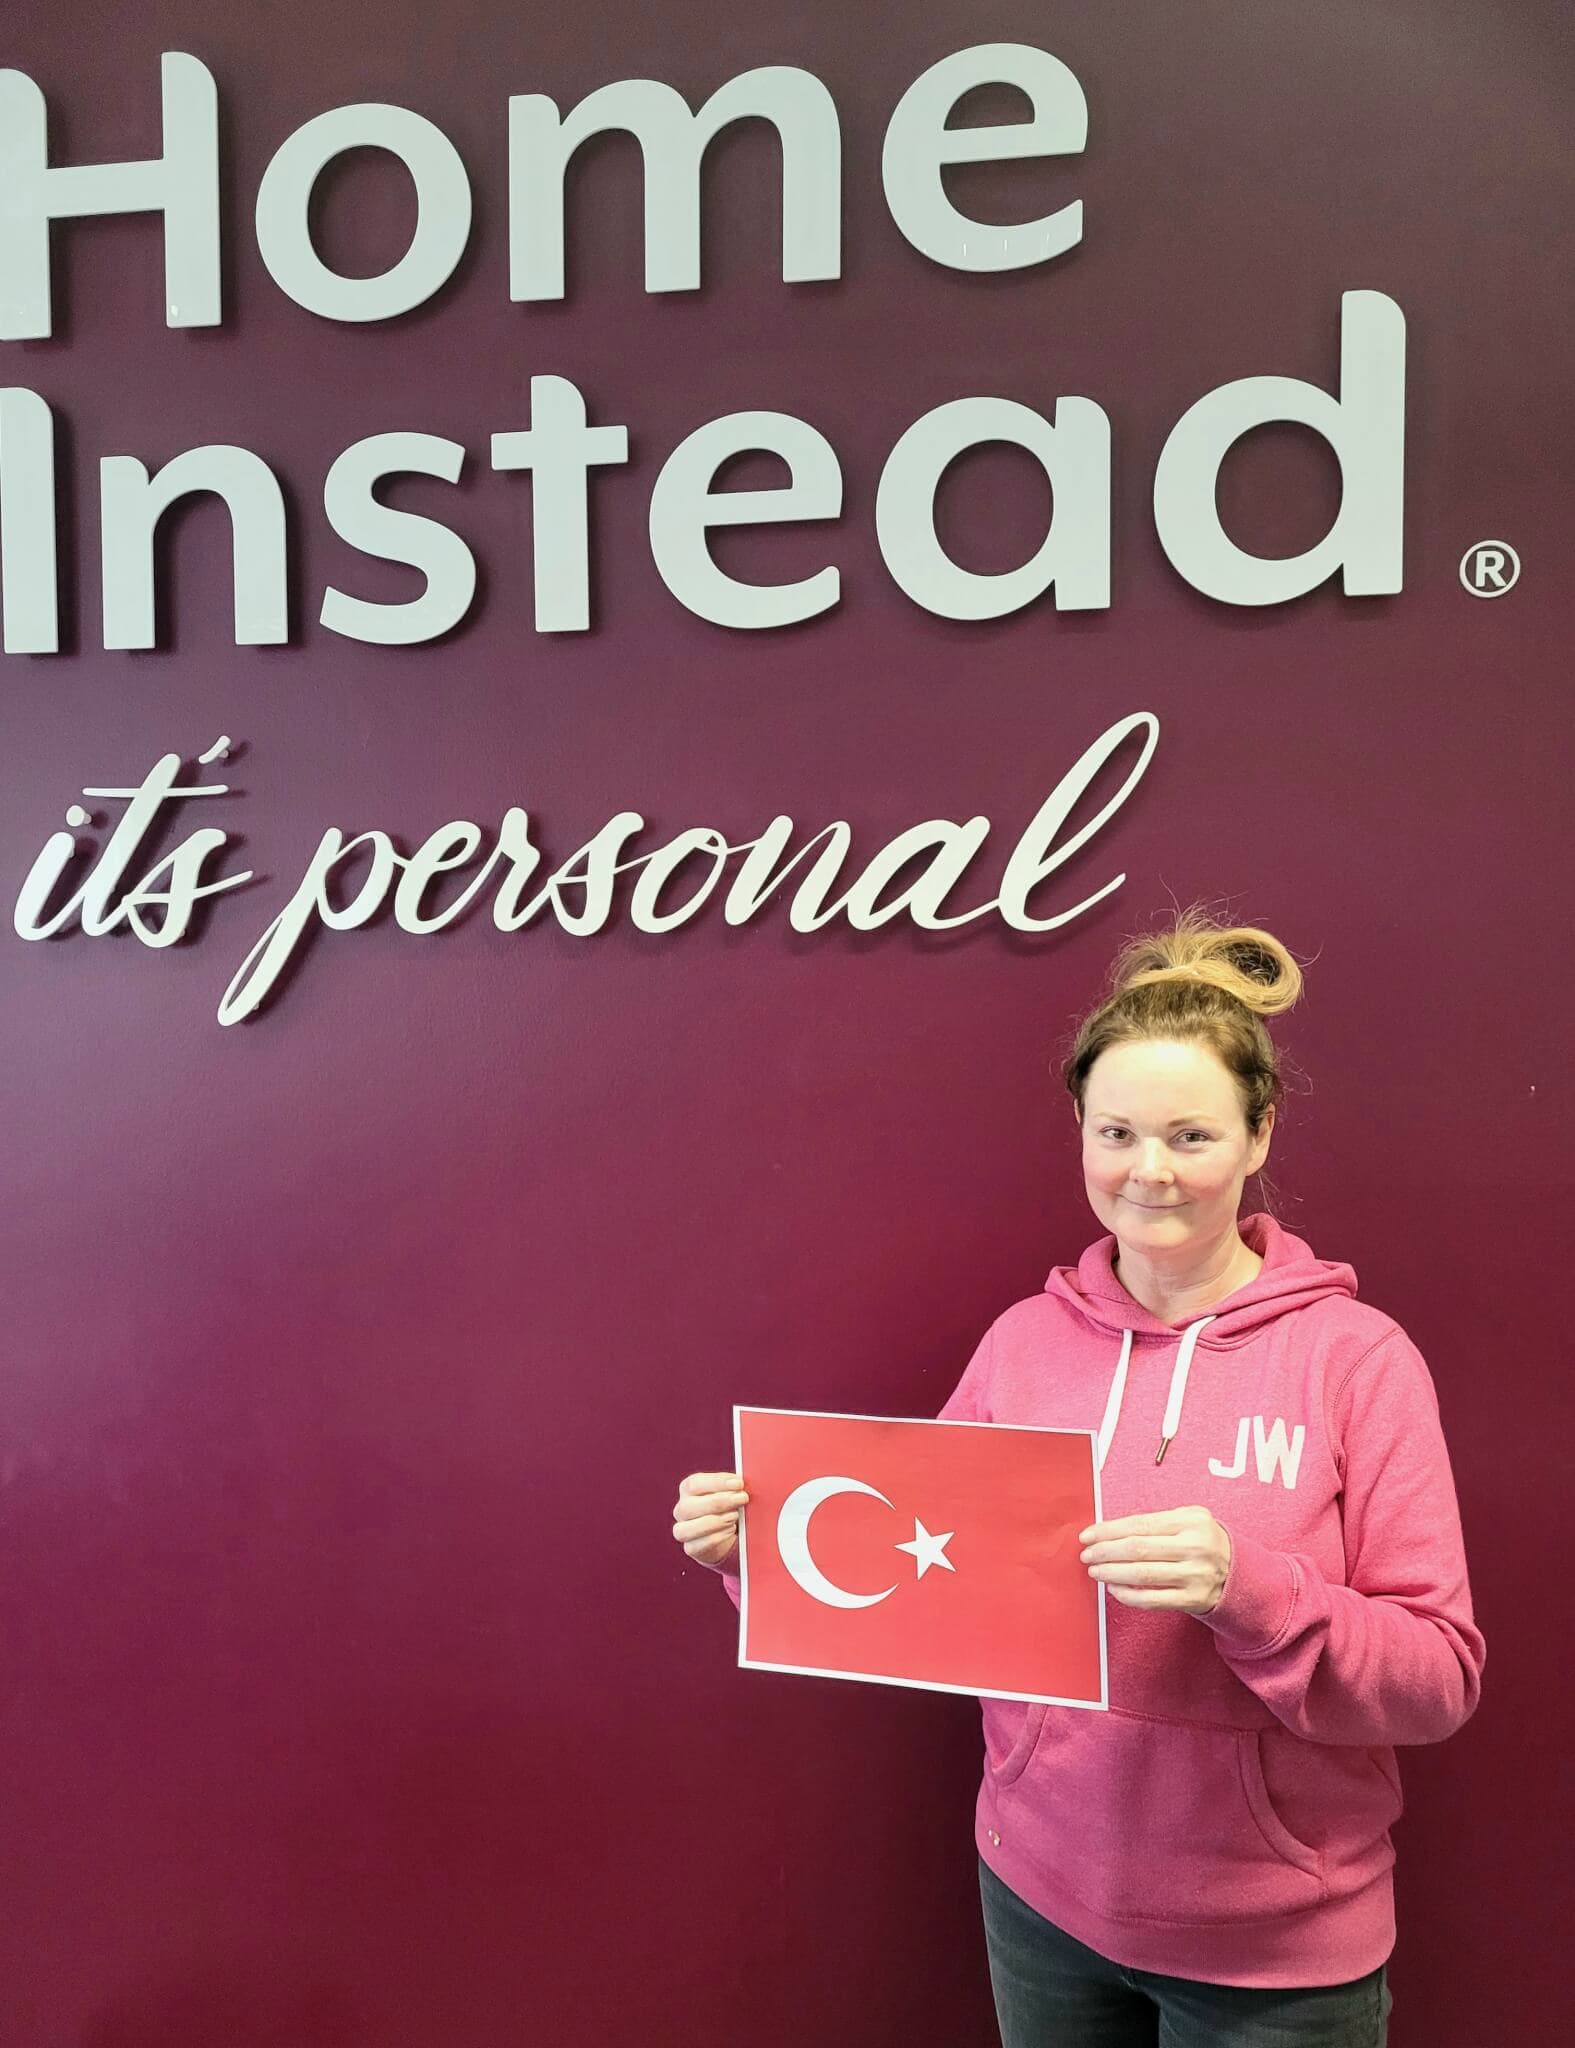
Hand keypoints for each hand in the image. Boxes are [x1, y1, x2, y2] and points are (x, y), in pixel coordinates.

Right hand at [673, 1470, 749, 1567]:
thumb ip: (734, 1488)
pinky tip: (731, 1530)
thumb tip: (742, 1485)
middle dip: (719, 1502)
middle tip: (742, 1499)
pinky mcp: (691, 1548)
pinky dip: (718, 1537)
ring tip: (735, 1517)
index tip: (739, 1483)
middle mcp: (682, 1509)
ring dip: (716, 1522)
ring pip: (687, 1528)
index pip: (694, 1483)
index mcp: (688, 1490)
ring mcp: (683, 1530)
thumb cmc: (729, 1507)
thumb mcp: (730, 1493)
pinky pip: (699, 1545)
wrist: (727, 1536)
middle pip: (688, 1506)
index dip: (716, 1482)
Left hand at [1078, 1506, 1231, 1614]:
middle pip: (1138, 1549)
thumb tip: (1110, 1531)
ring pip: (1142, 1575)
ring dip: (1112, 1573)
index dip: (1108, 1531)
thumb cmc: (1205, 1542)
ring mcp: (1195, 1575)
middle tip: (1086, 1555)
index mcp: (1191, 1521)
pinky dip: (1128, 1595)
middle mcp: (1195, 1547)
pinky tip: (1115, 1588)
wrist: (1241, 1573)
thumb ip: (1156, 1522)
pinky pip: (1152, 1599)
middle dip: (1105, 1552)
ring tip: (1095, 1571)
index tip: (1088, 1535)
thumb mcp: (1190, 1519)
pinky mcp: (1193, 1600)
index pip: (1139, 1525)